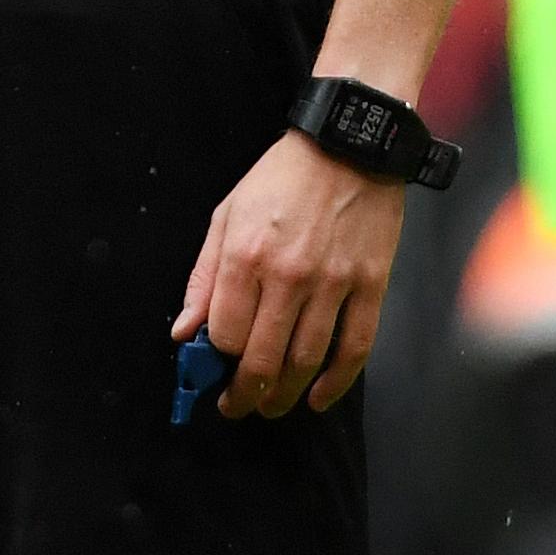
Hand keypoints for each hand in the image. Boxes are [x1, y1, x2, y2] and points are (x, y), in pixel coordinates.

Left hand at [172, 132, 404, 416]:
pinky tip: (316, 398)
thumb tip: (184, 331)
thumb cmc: (280, 180)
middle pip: (264, 358)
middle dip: (245, 395)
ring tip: (270, 407)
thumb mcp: (227, 215)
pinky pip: (354, 350)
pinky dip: (335, 384)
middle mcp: (288, 275)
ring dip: (284, 396)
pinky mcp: (371, 287)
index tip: (212, 371)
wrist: (346, 146)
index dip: (216, 361)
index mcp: (245, 254)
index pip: (226, 333)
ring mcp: (333, 283)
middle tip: (237, 407)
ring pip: (306, 362)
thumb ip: (204, 276)